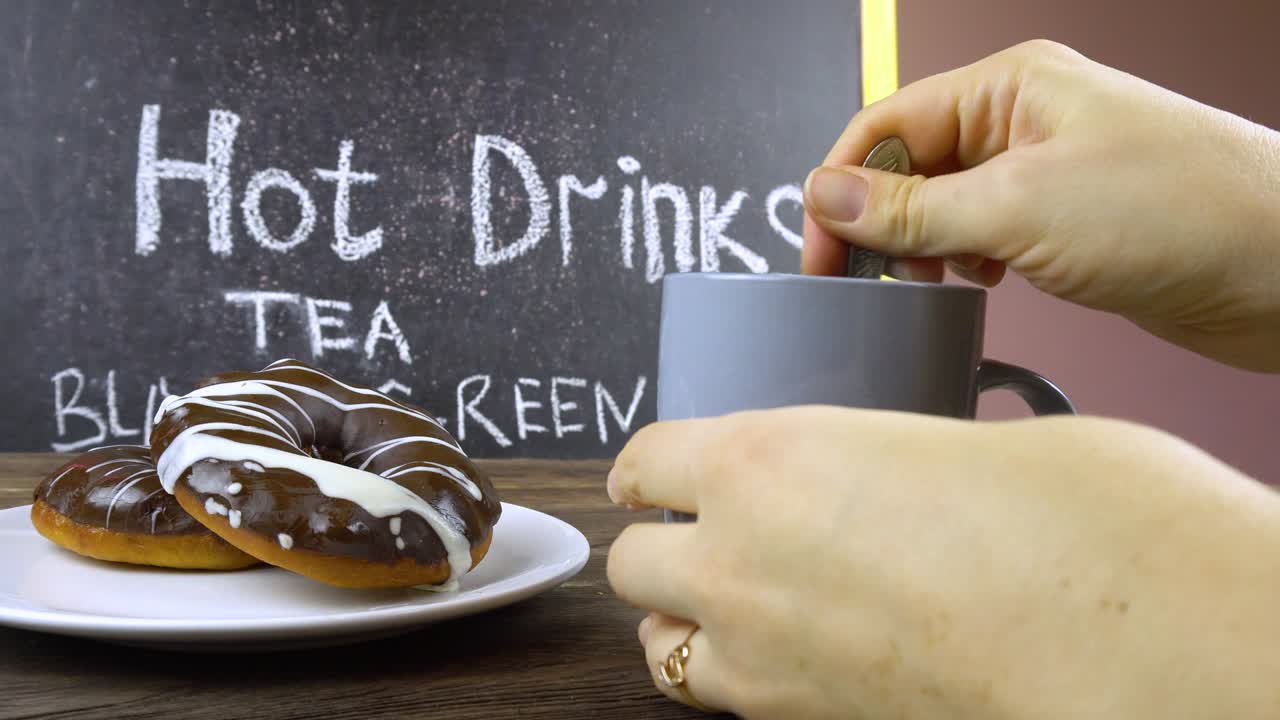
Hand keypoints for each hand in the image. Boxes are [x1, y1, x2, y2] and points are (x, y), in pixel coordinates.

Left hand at [606, 407, 1279, 717]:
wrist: (1125, 642)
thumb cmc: (1066, 521)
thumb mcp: (953, 440)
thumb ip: (875, 456)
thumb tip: (885, 469)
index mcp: (764, 460)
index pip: (646, 459)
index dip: (649, 465)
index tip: (656, 471)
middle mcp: (738, 563)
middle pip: (632, 562)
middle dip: (658, 544)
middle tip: (703, 533)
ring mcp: (762, 659)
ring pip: (657, 647)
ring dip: (679, 619)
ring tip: (729, 604)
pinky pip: (722, 703)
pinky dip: (732, 678)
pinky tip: (785, 655)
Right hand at [801, 40, 1279, 372]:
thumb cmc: (1184, 210)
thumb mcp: (1021, 208)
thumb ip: (913, 209)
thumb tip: (825, 196)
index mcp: (1009, 87)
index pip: (887, 127)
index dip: (840, 187)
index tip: (821, 250)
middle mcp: (1024, 121)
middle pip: (910, 166)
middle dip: (879, 222)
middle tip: (863, 278)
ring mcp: (1046, 173)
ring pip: (944, 206)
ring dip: (921, 246)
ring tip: (928, 281)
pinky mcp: (1066, 223)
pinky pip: (984, 236)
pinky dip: (964, 263)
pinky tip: (976, 285)